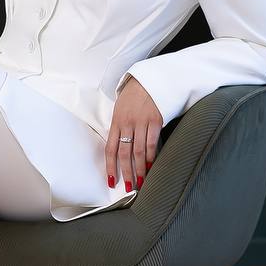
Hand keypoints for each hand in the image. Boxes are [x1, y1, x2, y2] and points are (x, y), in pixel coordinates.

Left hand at [105, 76, 161, 191]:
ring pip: (139, 151)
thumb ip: (119, 126)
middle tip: (129, 187)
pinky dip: (151, 156)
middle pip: (125, 153)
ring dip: (140, 169)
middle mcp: (127, 123)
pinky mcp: (156, 120)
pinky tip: (151, 166)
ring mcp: (142, 122)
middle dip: (126, 173)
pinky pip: (152, 142)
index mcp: (116, 121)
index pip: (110, 148)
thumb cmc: (134, 95)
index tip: (112, 181)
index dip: (110, 167)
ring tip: (141, 182)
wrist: (150, 78)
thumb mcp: (120, 108)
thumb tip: (119, 146)